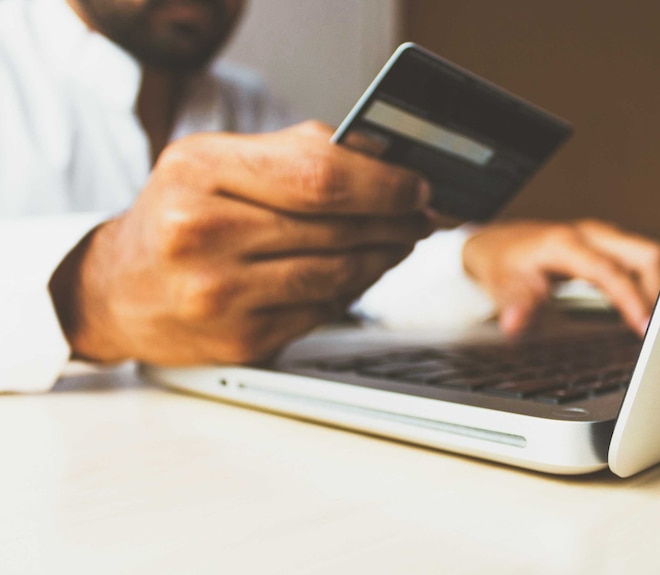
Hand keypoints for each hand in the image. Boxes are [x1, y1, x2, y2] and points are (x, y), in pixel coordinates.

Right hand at [50, 121, 432, 364]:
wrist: (117, 290)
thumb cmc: (176, 216)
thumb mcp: (215, 162)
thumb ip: (294, 154)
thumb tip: (382, 160)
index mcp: (200, 171)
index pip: (320, 176)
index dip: (384, 183)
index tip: (417, 185)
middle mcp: (202, 233)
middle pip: (336, 227)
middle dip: (395, 221)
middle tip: (421, 216)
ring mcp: (219, 294)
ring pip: (337, 274)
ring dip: (383, 257)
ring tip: (399, 241)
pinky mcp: (239, 340)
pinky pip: (321, 311)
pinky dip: (352, 290)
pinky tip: (361, 273)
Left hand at [462, 219, 659, 335]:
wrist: (500, 243)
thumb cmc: (503, 264)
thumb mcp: (502, 285)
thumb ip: (515, 304)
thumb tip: (514, 324)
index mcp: (566, 243)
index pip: (610, 271)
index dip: (631, 298)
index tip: (645, 327)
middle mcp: (592, 234)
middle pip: (644, 254)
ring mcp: (605, 237)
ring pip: (652, 253)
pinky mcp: (612, 245)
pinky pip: (647, 259)